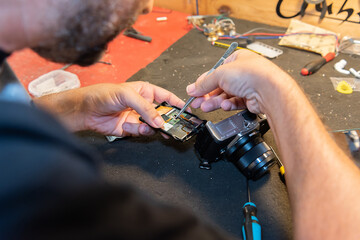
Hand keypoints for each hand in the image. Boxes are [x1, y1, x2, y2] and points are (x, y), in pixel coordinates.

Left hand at [34, 82, 184, 136]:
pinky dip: (138, 131)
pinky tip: (130, 126)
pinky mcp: (130, 129)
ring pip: (153, 126)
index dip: (177, 104)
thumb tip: (159, 120)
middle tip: (173, 126)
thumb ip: (146, 108)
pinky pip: (141, 133)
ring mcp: (137, 118)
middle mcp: (143, 105)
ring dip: (152, 127)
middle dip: (167, 120)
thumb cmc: (102, 94)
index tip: (186, 111)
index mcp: (145, 91)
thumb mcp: (127, 95)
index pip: (166, 97)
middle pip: (162, 114)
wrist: (84, 110)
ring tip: (148, 126)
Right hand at [186, 50, 291, 113]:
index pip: (216, 71)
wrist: (270, 91)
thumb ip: (205, 83)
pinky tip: (223, 106)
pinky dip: (227, 105)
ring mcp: (247, 86)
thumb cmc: (253, 74)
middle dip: (207, 94)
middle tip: (196, 101)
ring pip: (226, 95)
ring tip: (205, 106)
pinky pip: (234, 103)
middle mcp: (243, 72)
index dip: (204, 81)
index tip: (194, 90)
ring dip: (214, 101)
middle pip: (220, 85)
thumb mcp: (220, 74)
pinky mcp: (250, 99)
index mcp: (237, 59)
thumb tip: (193, 88)